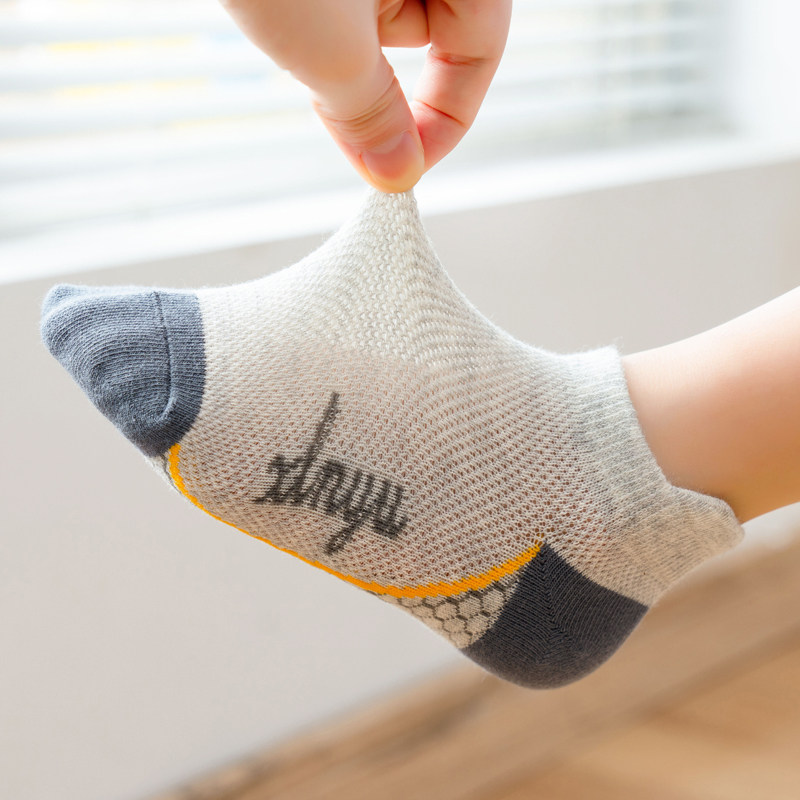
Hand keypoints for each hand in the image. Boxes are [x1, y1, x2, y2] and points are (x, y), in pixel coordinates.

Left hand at [220, 0, 511, 191]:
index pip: (481, 50)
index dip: (445, 120)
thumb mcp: (330, 48)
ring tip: (293, 9)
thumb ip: (372, 118)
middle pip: (434, 30)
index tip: (402, 166)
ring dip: (342, 39)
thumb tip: (396, 172)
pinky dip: (318, 9)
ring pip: (382, 10)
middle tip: (332, 95)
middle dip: (380, 74)